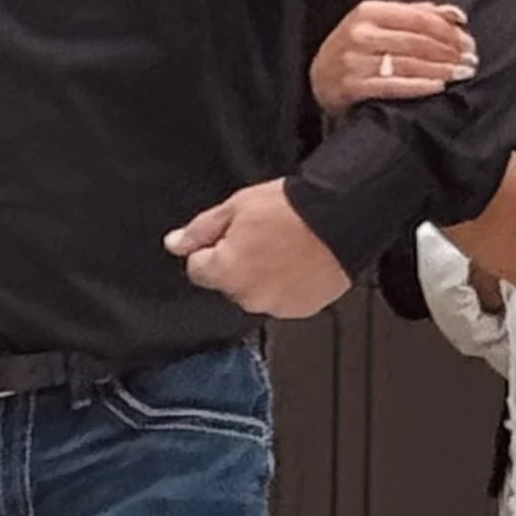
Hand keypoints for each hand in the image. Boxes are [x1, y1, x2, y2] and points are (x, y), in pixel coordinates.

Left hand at [164, 178, 352, 318]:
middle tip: (262, 235)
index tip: (229, 234)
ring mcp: (276, 306)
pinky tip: (299, 261)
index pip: (198, 269)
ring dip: (262, 276)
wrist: (342, 217)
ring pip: (256, 292)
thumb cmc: (292, 209)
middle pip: (228, 283)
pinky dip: (287, 285)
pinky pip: (283, 299)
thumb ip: (199, 231)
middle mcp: (248, 297)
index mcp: (225, 272)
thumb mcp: (235, 206)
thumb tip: (174, 244)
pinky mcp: (302, 309)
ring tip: (284, 247)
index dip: (210, 248)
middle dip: (237, 262)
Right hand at [309, 0, 475, 116]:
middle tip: (470, 60)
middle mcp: (360, 34)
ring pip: (408, 64)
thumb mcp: (379, 23)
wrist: (320, 77)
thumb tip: (456, 15)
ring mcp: (354, 61)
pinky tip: (438, 86)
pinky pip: (393, 86)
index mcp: (369, 11)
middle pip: (416, 42)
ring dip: (440, 70)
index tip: (468, 41)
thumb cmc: (357, 48)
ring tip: (461, 73)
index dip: (447, 30)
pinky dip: (419, 87)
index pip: (418, 18)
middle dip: (448, 52)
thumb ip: (417, 15)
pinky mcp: (352, 87)